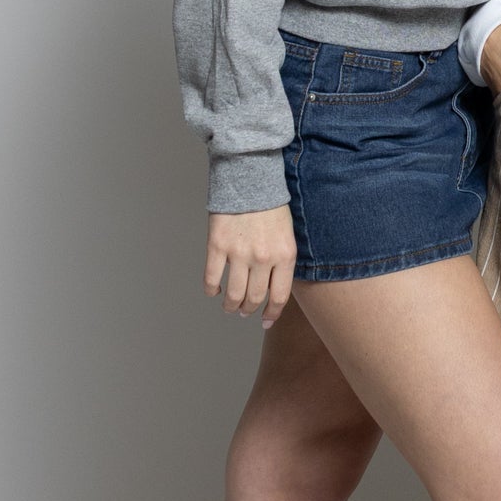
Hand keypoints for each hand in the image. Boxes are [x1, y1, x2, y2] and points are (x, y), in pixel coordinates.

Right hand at [204, 205, 297, 329]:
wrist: (251, 179)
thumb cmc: (272, 207)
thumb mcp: (288, 236)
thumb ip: (282, 262)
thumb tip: (273, 289)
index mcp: (285, 256)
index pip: (280, 297)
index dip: (272, 313)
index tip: (265, 320)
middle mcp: (263, 258)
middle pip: (255, 298)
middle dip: (249, 310)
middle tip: (245, 311)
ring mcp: (239, 253)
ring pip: (234, 294)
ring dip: (231, 305)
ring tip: (230, 306)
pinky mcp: (217, 246)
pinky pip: (212, 278)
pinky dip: (212, 290)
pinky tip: (214, 291)